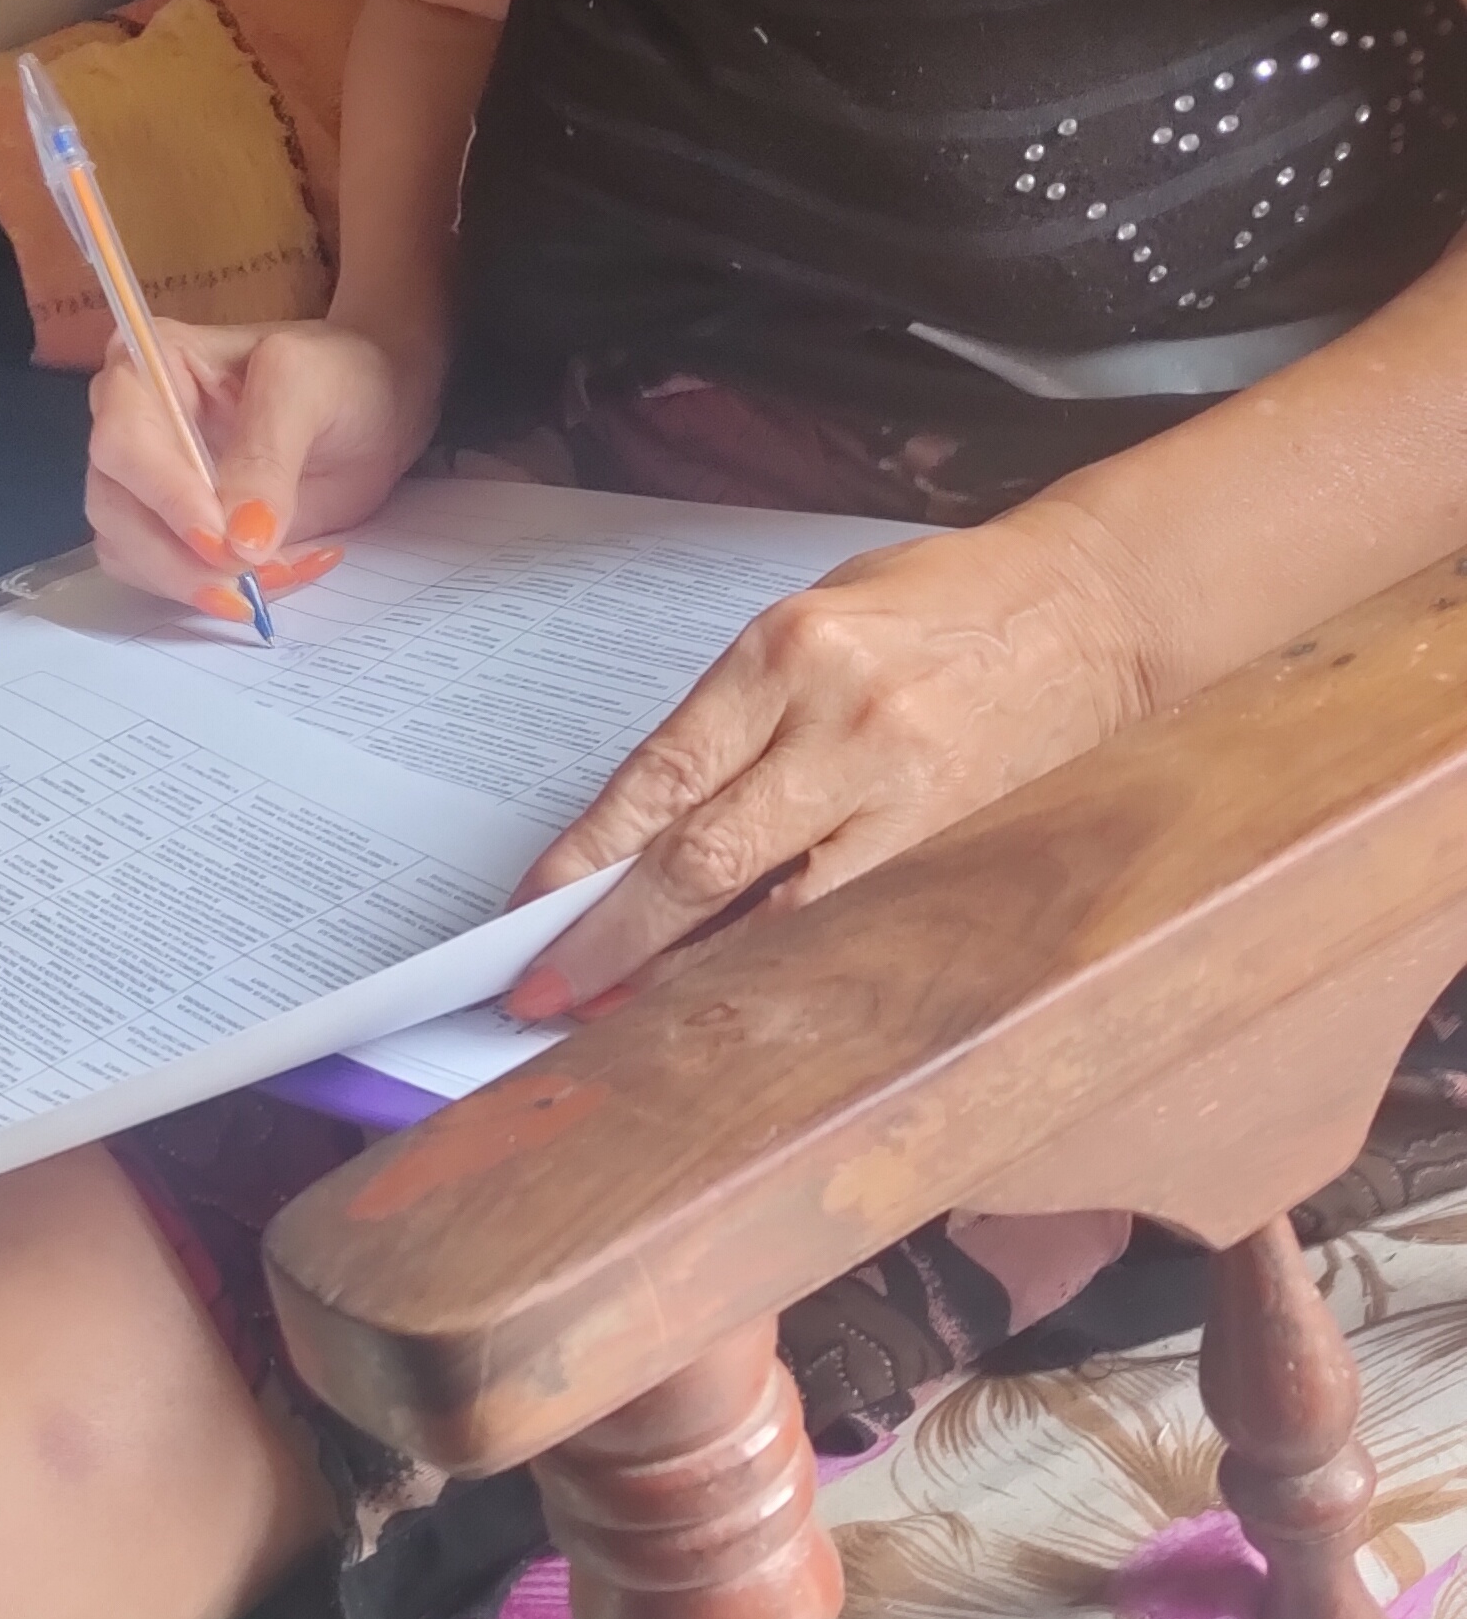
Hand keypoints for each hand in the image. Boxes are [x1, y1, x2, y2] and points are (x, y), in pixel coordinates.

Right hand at [86, 316, 439, 620]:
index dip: (164, 495)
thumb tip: (239, 540)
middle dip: (179, 556)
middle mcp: (129, 424)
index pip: (123, 440)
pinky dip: (212, 589)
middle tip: (251, 579)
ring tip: (281, 571)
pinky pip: (161, 577)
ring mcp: (144, 482)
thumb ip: (269, 455)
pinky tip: (277, 572)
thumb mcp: (312, 389)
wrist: (372, 409)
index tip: (220, 540)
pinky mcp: (168, 529)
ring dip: (197, 582)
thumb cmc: (340, 375)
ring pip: (128, 551)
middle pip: (114, 505)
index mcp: (148, 365)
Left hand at [507, 504, 1155, 1012]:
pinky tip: (728, 997)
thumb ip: (732, 720)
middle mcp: (844, 726)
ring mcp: (907, 797)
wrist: (1089, 611)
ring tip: (616, 1012)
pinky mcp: (953, 848)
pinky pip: (847, 928)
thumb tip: (639, 833)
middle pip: (703, 861)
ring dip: (687, 976)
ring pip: (776, 919)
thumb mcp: (810, 622)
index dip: (586, 861)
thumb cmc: (935, 606)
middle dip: (612, 939)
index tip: (529, 915)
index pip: (660, 779)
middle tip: (547, 992)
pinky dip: (777, 970)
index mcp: (789, 653)